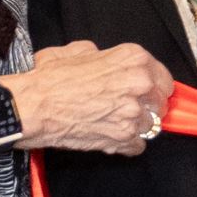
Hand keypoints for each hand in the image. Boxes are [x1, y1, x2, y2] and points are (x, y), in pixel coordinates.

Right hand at [1, 41, 169, 154]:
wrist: (33, 105)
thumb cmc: (51, 78)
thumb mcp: (79, 50)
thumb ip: (105, 55)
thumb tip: (107, 61)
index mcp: (133, 59)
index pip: (164, 78)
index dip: (154, 87)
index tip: (146, 93)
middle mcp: (140, 84)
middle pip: (161, 103)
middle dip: (147, 106)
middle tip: (127, 108)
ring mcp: (134, 113)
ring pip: (151, 125)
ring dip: (136, 126)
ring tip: (115, 122)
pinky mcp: (124, 138)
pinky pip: (138, 146)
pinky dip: (126, 145)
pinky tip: (110, 136)